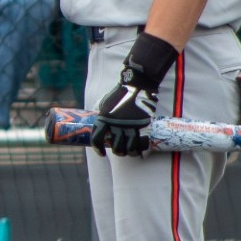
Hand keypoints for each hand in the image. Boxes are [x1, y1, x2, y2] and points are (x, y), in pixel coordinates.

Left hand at [92, 33, 177, 156]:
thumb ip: (103, 116)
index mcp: (104, 118)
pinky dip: (141, 150)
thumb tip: (100, 126)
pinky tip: (140, 151)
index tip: (101, 153)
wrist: (137, 86)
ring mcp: (131, 126)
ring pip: (129, 148)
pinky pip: (142, 143)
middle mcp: (116, 124)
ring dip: (129, 153)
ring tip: (129, 152)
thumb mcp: (105, 104)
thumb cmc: (119, 94)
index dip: (97, 149)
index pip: (97, 138)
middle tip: (119, 151)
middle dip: (117, 152)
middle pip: (116, 146)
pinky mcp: (143, 126)